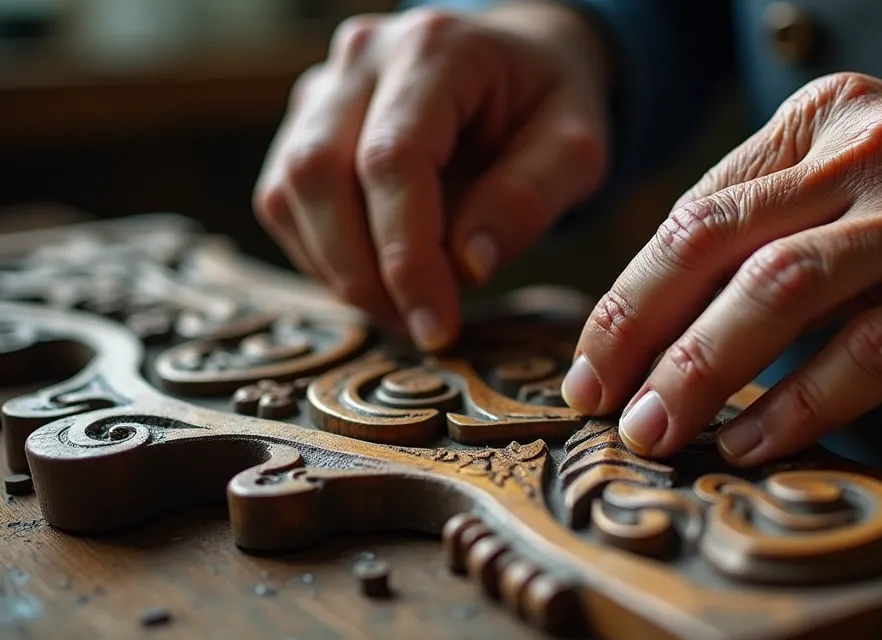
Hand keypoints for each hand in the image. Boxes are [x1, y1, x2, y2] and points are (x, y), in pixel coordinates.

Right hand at [254, 2, 610, 349]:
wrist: (524, 63)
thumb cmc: (550, 105)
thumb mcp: (576, 149)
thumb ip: (529, 200)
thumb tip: (468, 266)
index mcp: (437, 48)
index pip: (393, 159)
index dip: (406, 254)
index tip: (438, 325)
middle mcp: (364, 56)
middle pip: (319, 173)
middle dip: (364, 273)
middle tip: (422, 329)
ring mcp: (324, 86)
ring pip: (290, 193)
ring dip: (340, 271)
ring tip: (407, 310)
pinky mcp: (304, 124)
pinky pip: (285, 202)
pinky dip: (325, 257)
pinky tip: (380, 282)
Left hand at [563, 72, 881, 465]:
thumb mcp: (869, 166)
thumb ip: (780, 217)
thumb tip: (670, 318)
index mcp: (825, 117)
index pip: (698, 209)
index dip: (631, 293)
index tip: (591, 362)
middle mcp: (872, 151)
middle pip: (723, 243)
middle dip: (645, 331)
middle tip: (603, 403)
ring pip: (786, 290)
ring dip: (706, 369)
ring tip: (660, 430)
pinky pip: (874, 350)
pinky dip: (805, 402)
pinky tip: (759, 440)